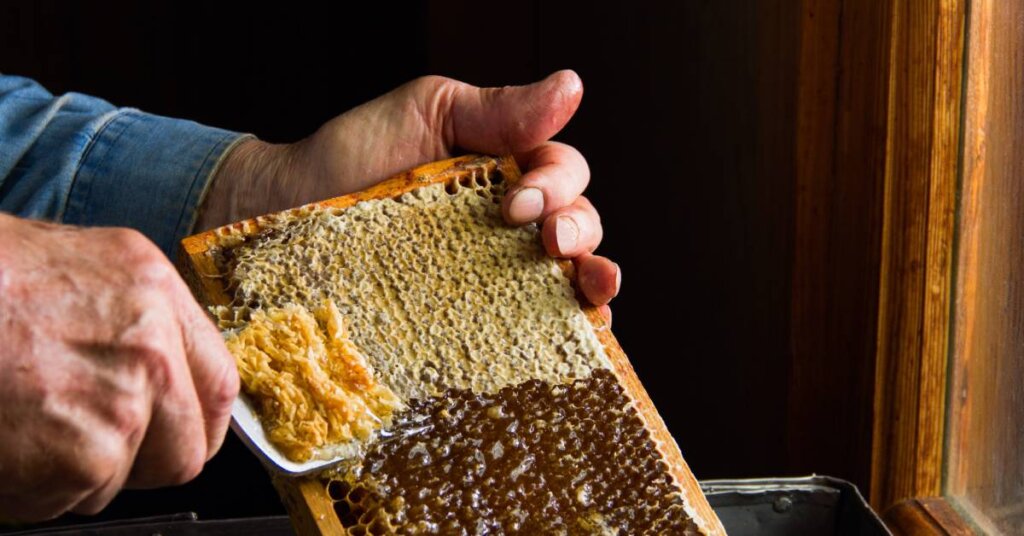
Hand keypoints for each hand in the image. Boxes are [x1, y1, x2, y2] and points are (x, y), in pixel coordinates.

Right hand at [0, 214, 238, 520]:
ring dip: (70, 473)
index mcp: (155, 292)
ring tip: (21, 421)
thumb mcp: (73, 268)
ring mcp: (122, 405)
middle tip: (82, 445)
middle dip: (137, 464)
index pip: (218, 384)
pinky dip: (29, 489)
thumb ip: (130, 322)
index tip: (174, 436)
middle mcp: (153, 348)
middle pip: (184, 452)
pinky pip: (64, 501)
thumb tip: (157, 375)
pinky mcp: (82, 457)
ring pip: (117, 481)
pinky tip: (2, 440)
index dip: (195, 423)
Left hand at [199, 71, 619, 320]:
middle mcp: (507, 223)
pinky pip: (527, 325)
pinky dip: (563, 329)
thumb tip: (572, 87)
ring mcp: (490, 274)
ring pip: (566, 277)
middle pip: (578, 224)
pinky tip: (577, 330)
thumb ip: (497, 107)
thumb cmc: (348, 159)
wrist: (279, 219)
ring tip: (589, 290)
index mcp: (502, 169)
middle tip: (549, 242)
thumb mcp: (423, 114)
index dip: (558, 185)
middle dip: (580, 231)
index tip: (518, 202)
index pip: (563, 172)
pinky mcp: (469, 319)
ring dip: (592, 281)